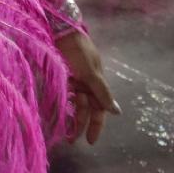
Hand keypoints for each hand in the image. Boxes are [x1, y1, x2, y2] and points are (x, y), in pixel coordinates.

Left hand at [55, 29, 118, 145]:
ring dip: (71, 117)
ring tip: (63, 131)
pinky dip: (62, 106)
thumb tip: (117, 112)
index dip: (96, 125)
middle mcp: (86, 83)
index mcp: (97, 83)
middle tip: (72, 140)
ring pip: (74, 104)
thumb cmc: (78, 51)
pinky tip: (56, 115)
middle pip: (86, 108)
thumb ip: (102, 92)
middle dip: (80, 124)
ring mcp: (73, 81)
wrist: (59, 31)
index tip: (91, 141)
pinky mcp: (60, 78)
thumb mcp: (92, 72)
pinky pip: (63, 97)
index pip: (99, 109)